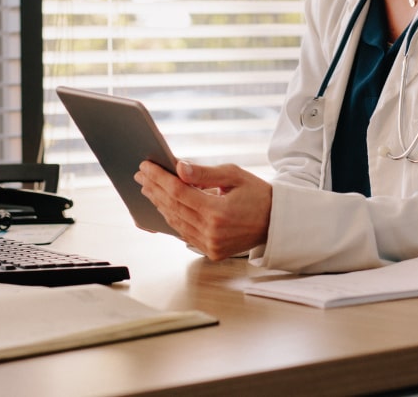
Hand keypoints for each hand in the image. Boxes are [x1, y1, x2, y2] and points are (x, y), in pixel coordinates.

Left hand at [133, 160, 271, 260]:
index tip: (146, 166)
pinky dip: (172, 218)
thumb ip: (204, 174)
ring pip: (175, 222)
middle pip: (173, 207)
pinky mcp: (211, 251)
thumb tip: (179, 168)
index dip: (159, 177)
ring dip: (159, 204)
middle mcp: (211, 232)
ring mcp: (210, 245)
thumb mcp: (234, 175)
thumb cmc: (257, 194)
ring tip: (148, 188)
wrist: (276, 222)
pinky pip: (184, 233)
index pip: (178, 192)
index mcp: (218, 212)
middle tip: (141, 175)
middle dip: (154, 188)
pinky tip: (163, 205)